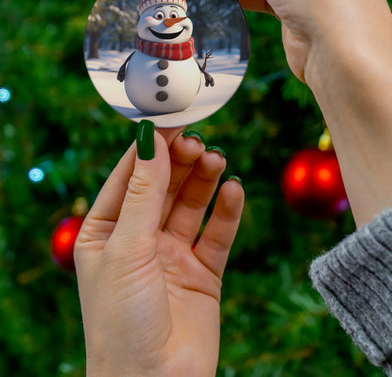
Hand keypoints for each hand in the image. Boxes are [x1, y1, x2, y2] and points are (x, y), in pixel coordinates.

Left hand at [75, 123, 243, 375]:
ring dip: (205, 180)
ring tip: (217, 160)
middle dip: (181, 162)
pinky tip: (234, 190)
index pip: (130, 176)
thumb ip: (144, 193)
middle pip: (164, 186)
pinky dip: (227, 210)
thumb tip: (150, 139)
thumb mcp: (127, 248)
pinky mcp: (203, 270)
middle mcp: (140, 239)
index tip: (172, 120)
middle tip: (199, 142)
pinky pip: (217, 232)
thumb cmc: (121, 321)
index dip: (151, 148)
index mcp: (106, 232)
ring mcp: (173, 254)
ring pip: (192, 204)